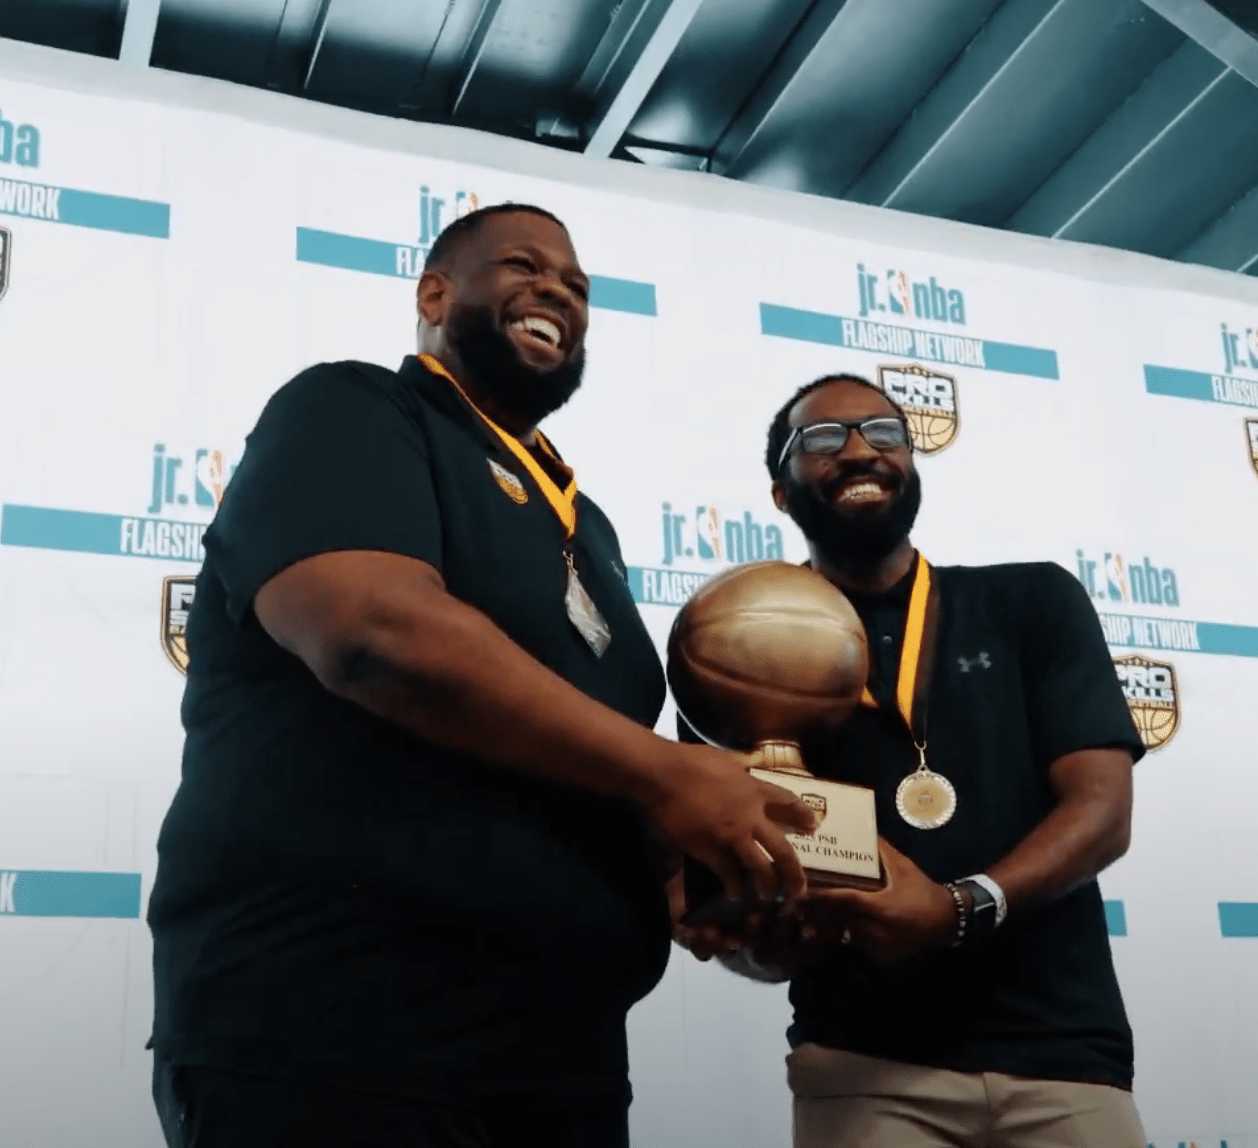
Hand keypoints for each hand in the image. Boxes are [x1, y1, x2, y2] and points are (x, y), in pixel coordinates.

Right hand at [644, 743, 817, 904]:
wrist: (663, 775)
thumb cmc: (689, 760)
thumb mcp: (724, 758)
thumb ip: (739, 767)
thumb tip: (745, 765)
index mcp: (754, 789)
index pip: (787, 802)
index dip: (802, 814)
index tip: (812, 825)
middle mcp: (750, 817)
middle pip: (782, 849)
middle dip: (794, 872)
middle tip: (799, 888)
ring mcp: (732, 836)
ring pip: (760, 868)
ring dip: (767, 885)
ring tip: (769, 896)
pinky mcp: (710, 850)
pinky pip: (729, 874)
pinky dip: (734, 886)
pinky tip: (735, 894)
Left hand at [800, 838, 957, 963]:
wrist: (945, 920)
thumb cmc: (921, 889)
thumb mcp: (901, 866)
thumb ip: (880, 850)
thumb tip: (862, 829)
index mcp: (878, 906)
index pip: (841, 900)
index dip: (819, 896)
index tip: (798, 890)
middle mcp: (874, 929)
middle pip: (836, 920)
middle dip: (815, 913)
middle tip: (793, 904)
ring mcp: (876, 946)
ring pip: (843, 935)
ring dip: (828, 927)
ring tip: (804, 918)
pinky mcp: (879, 958)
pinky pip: (855, 946)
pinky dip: (846, 937)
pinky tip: (833, 929)